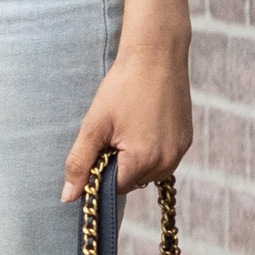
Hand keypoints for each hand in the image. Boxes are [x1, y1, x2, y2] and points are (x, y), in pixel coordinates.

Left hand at [62, 33, 192, 198]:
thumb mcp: (94, 125)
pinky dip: (149, 150)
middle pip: (131, 182)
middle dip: (116, 166)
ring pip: (147, 172)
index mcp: (143, 160)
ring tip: (128, 127)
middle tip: (111, 133)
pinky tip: (143, 125)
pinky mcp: (186, 141)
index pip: (114, 189)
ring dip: (133, 160)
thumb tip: (68, 198)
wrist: (156, 56)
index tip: (96, 149)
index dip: (99, 174)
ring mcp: (179, 152)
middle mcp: (167, 162)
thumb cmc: (123, 87)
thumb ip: (79, 163)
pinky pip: (162, 159)